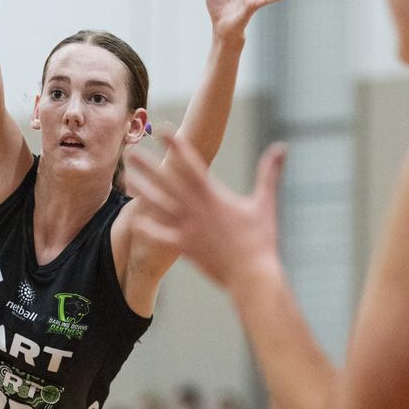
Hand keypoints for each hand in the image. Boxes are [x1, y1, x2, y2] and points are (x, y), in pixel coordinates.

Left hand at [126, 137, 286, 289]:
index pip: (191, 165)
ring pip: (158, 205)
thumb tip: (282, 147)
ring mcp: (187, 228)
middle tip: (130, 150)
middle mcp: (196, 209)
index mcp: (213, 196)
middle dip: (148, 165)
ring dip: (141, 189)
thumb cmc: (260, 240)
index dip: (177, 146)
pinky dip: (147, 227)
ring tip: (126, 177)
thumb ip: (269, 174)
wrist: (252, 276)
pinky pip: (160, 235)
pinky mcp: (184, 247)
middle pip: (167, 182)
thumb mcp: (265, 203)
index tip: (163, 132)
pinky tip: (134, 219)